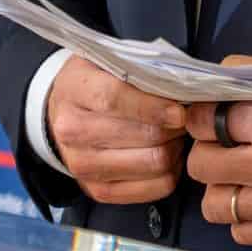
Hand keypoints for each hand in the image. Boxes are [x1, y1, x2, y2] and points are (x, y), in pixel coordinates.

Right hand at [44, 56, 188, 204]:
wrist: (63, 112)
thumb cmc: (96, 80)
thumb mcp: (110, 60)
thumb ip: (142, 70)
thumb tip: (184, 87)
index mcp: (75, 90)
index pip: (116, 99)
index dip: (154, 107)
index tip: (180, 111)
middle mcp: (73, 132)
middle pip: (143, 136)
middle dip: (175, 127)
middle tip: (188, 117)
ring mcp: (82, 165)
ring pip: (153, 162)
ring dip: (176, 147)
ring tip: (177, 133)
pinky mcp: (98, 190)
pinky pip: (154, 188)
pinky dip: (172, 171)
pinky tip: (170, 153)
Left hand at [186, 65, 251, 245]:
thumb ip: (250, 73)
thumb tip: (210, 81)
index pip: (202, 121)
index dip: (203, 117)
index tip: (211, 118)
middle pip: (201, 165)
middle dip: (209, 151)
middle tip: (226, 146)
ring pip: (215, 205)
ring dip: (222, 188)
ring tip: (240, 174)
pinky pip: (242, 231)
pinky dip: (244, 216)